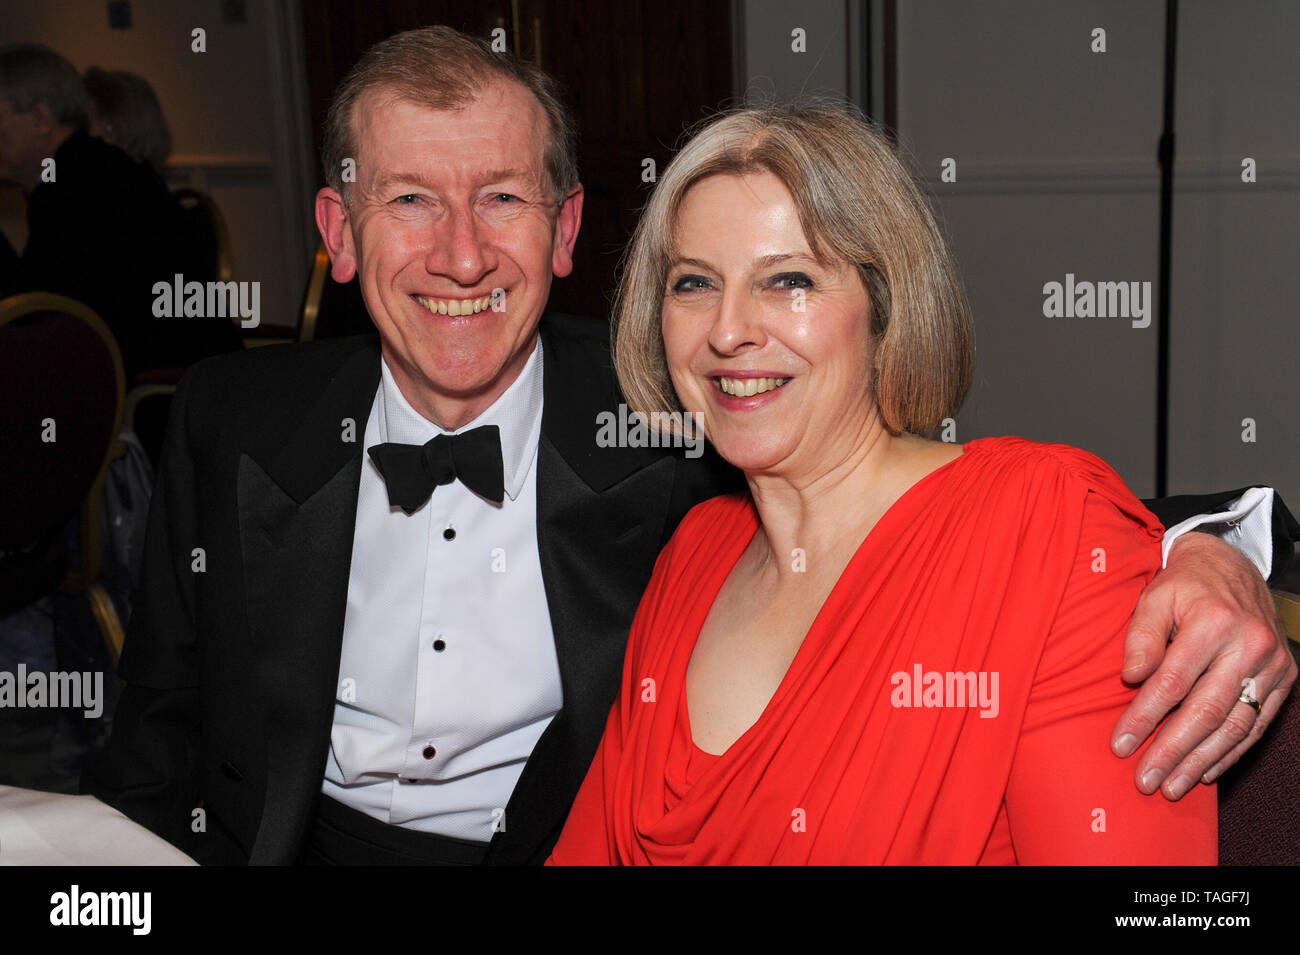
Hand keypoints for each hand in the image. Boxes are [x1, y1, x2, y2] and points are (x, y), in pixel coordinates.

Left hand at [1111, 532, 1296, 798]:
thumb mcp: (1154, 597)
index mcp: (1213, 622)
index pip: (1173, 682)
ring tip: (1172, 786)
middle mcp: (1249, 645)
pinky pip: (1257, 724)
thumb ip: (1141, 636)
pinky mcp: (1284, 678)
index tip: (1121, 746)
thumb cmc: (1184, 586)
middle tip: (1146, 781)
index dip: (1145, 718)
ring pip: (1235, 725)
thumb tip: (1131, 678)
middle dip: (1173, 751)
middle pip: (1207, 711)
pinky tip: (1205, 771)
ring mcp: (1272, 664)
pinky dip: (1230, 752)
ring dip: (1201, 761)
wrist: (1233, 566)